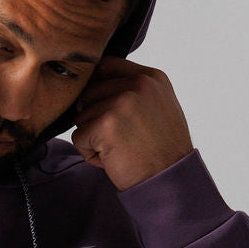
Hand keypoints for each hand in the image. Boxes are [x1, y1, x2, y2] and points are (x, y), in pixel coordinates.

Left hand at [71, 55, 194, 191]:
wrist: (169, 181)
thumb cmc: (163, 151)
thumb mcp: (158, 108)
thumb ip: (134, 91)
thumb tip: (94, 84)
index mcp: (151, 77)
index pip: (106, 66)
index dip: (96, 88)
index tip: (103, 111)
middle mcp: (138, 84)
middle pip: (89, 93)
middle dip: (94, 119)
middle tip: (119, 139)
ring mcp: (122, 102)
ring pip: (82, 117)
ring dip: (94, 139)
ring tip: (120, 150)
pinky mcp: (106, 124)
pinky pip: (78, 138)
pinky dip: (90, 155)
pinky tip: (113, 160)